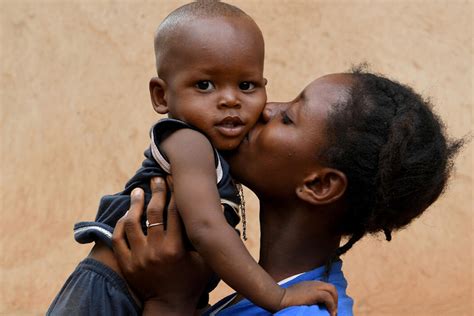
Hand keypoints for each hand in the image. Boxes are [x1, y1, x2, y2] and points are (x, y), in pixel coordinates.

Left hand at [112, 177, 211, 314]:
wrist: (169, 306)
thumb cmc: (191, 283)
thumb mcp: (206, 262)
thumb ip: (210, 239)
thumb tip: (219, 214)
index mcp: (176, 248)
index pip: (175, 212)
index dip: (175, 193)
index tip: (174, 179)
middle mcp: (156, 250)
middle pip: (154, 212)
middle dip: (157, 191)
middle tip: (156, 178)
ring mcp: (139, 257)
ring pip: (132, 223)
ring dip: (136, 204)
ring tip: (138, 191)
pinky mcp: (126, 264)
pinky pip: (118, 239)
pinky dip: (120, 225)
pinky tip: (126, 214)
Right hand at [280, 281, 337, 315]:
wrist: (280, 298)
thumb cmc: (285, 298)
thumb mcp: (298, 293)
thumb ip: (306, 294)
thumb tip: (311, 302)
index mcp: (310, 284)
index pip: (325, 287)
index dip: (329, 297)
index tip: (328, 307)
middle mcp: (314, 283)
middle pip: (331, 288)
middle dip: (335, 299)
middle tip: (333, 311)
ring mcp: (314, 287)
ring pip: (332, 290)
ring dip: (334, 302)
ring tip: (332, 313)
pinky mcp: (315, 293)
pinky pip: (328, 297)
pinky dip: (331, 306)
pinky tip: (330, 313)